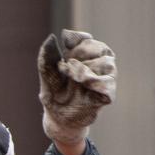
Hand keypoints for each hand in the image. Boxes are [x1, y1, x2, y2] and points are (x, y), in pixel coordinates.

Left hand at [37, 29, 115, 147]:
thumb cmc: (54, 93)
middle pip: (100, 49)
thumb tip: (51, 38)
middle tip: (65, 67)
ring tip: (72, 78)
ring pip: (106, 64)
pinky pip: (106, 84)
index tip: (66, 44)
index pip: (86, 40)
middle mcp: (98, 65)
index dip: (78, 40)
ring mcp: (105, 79)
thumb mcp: (47, 75)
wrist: (57, 117)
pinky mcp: (107, 95)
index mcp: (84, 56)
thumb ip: (47, 57)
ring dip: (84, 69)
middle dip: (81, 55)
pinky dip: (94, 82)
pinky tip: (83, 83)